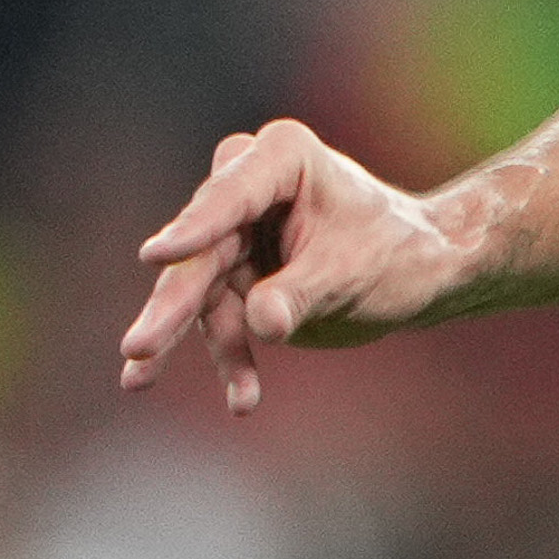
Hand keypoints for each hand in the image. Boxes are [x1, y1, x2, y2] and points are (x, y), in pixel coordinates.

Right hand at [118, 120, 476, 413]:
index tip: (155, 255)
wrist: (421, 273)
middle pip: (201, 251)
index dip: (194, 229)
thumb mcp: (352, 273)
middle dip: (173, 303)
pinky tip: (243, 399)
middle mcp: (251, 188)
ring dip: (178, 340)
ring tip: (137, 383)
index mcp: (284, 159)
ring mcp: (238, 233)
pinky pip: (219, 319)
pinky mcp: (236, 276)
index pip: (230, 197)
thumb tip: (260, 321)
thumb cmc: (397, 253)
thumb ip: (301, 294)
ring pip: (196, 289)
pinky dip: (229, 358)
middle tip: (138, 347)